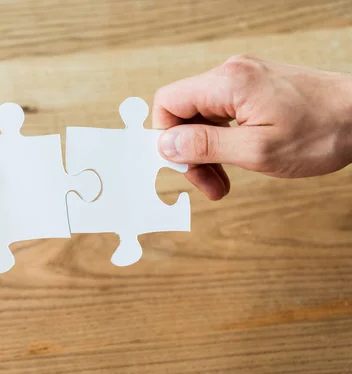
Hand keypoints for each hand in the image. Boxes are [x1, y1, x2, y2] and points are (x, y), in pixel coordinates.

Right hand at [153, 55, 351, 199]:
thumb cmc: (321, 132)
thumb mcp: (258, 150)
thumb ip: (206, 145)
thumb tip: (166, 145)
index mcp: (228, 82)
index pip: (168, 102)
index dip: (165, 136)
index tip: (182, 166)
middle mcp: (231, 74)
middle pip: (183, 112)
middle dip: (190, 152)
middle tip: (209, 185)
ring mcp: (243, 80)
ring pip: (201, 117)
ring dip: (206, 151)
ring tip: (222, 181)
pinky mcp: (253, 89)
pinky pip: (220, 115)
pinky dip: (221, 141)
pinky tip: (234, 161)